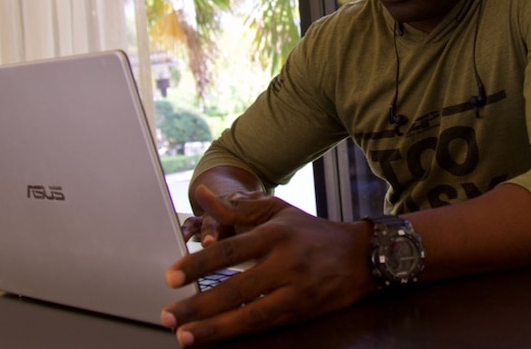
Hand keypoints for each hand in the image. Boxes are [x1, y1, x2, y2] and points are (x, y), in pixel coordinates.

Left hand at [161, 185, 375, 345]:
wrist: (361, 256)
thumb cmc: (313, 232)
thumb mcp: (279, 211)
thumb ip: (239, 206)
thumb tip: (202, 195)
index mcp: (275, 234)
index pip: (230, 251)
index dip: (198, 264)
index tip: (172, 277)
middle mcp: (285, 262)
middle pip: (235, 288)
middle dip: (198, 305)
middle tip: (169, 315)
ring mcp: (295, 290)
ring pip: (250, 314)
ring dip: (215, 328)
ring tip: (186, 335)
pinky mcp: (303, 311)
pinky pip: (266, 324)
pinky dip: (240, 332)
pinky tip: (219, 338)